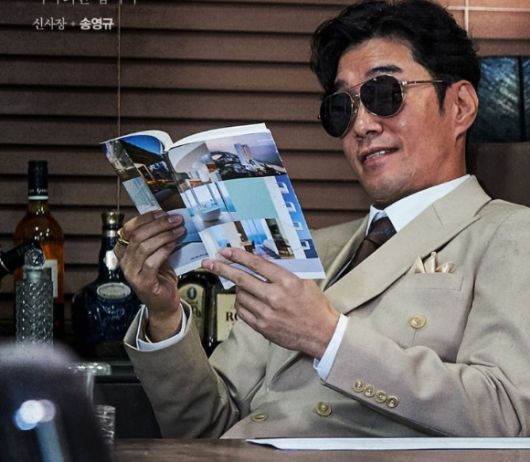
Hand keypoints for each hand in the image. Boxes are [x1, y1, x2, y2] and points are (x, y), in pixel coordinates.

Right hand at [113, 210, 185, 340]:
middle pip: (138, 235)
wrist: (164, 303)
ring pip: (145, 246)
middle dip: (159, 225)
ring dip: (165, 235)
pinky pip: (152, 261)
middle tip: (176, 220)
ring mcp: (132, 273)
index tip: (162, 213)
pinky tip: (175, 244)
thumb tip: (167, 218)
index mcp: (124, 252)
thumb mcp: (156, 253)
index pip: (129, 228)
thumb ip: (156, 239)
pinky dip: (165, 250)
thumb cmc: (161, 277)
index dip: (145, 218)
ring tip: (179, 230)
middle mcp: (124, 262)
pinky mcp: (143, 282)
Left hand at [202, 248, 339, 358]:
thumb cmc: (314, 305)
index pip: (257, 264)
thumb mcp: (303, 281)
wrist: (322, 333)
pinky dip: (241, 304)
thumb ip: (282, 271)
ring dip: (238, 288)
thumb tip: (260, 259)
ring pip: (240, 295)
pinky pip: (242, 312)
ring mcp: (267, 314)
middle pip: (241, 279)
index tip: (225, 251)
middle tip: (208, 263)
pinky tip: (247, 300)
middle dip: (222, 269)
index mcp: (287, 282)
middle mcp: (275, 297)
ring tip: (245, 286)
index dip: (238, 256)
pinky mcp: (262, 327)